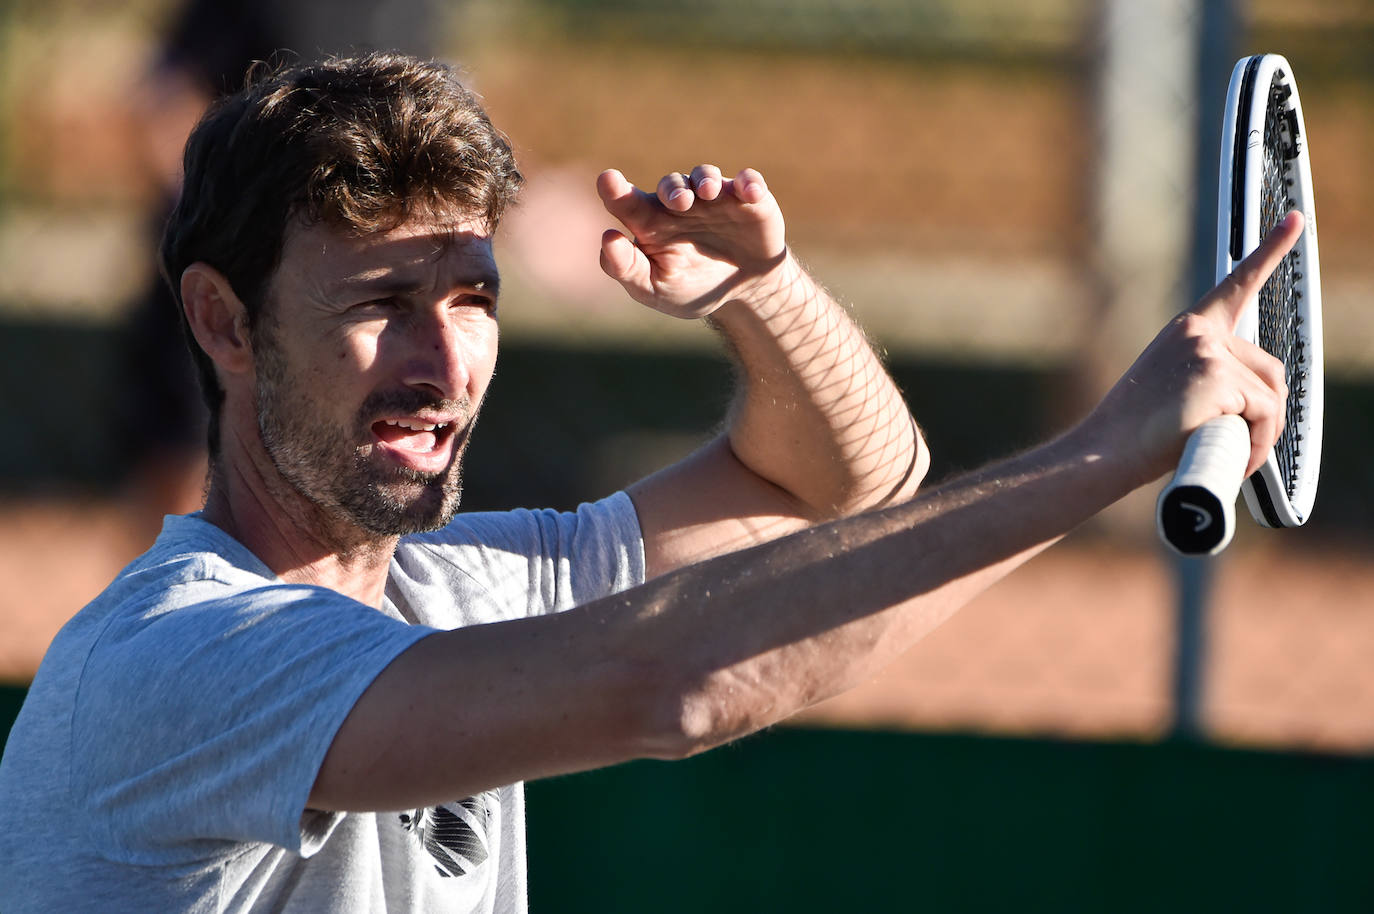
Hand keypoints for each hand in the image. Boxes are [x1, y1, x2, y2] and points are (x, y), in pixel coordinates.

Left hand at [596, 165, 787, 319]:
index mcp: (652, 223)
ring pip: (705, 176)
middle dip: (673, 189)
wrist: (744, 292)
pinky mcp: (749, 199)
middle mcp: (681, 204)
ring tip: (708, 192)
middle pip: (670, 185)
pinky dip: (749, 183)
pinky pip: (748, 182)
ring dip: (706, 179)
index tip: (607, 180)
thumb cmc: (692, 287)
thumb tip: (607, 239)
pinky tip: (750, 193)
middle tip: (678, 203)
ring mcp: (715, 198)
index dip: (615, 190)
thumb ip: (627, 268)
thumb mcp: (655, 289)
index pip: (627, 202)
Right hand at [1088, 210, 1302, 486]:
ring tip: (1228, 454)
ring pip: (1269, 395)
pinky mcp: (1216, 375)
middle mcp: (1198, 332)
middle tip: (1242, 444)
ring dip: (1260, 432)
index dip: (1271, 251)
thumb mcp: (1175, 392)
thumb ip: (1212, 380)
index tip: (1296, 220)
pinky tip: (1231, 457)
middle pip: (1269, 368)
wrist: (1103, 451)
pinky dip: (1256, 444)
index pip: (1237, 285)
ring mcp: (1207, 351)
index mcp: (1187, 330)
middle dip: (1264, 411)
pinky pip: (1263, 413)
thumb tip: (1258, 403)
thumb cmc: (1133, 433)